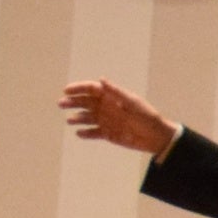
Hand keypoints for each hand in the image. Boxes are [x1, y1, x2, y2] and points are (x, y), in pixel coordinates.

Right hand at [59, 78, 174, 154]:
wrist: (156, 137)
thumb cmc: (147, 116)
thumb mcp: (132, 103)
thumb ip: (116, 92)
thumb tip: (101, 80)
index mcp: (112, 96)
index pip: (91, 89)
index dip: (78, 88)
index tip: (67, 91)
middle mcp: (106, 107)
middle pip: (85, 102)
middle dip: (72, 102)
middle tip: (61, 104)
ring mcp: (105, 120)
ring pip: (86, 117)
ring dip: (77, 118)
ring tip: (70, 120)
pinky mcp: (107, 134)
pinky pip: (93, 133)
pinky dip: (85, 133)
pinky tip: (80, 133)